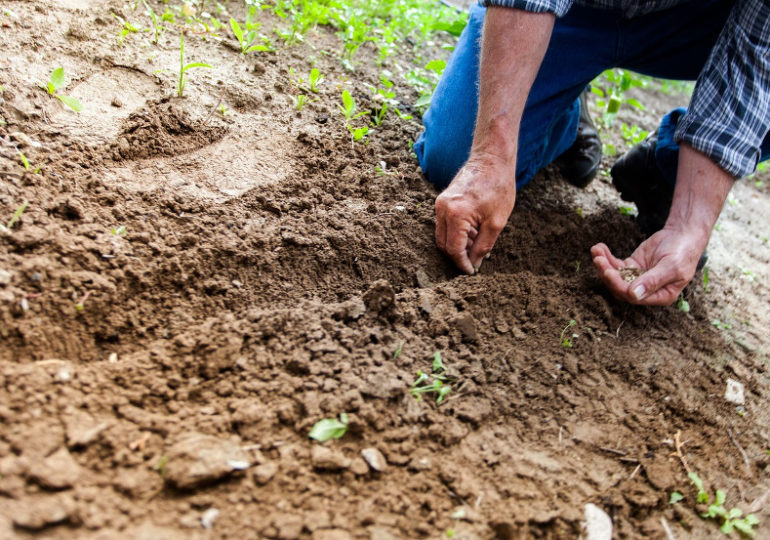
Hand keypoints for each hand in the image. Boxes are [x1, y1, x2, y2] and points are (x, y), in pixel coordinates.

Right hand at [435, 155, 516, 273]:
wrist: (492, 160)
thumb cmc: (498, 187)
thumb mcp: (496, 222)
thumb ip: (483, 246)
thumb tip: (474, 264)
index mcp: (456, 215)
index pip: (453, 249)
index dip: (462, 264)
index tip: (471, 272)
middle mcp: (442, 209)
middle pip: (443, 244)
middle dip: (458, 256)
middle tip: (475, 261)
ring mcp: (440, 204)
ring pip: (442, 235)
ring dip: (457, 244)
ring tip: (477, 243)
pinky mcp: (442, 200)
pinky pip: (444, 224)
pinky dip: (456, 233)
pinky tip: (473, 232)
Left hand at [591, 226, 707, 305]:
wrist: (683, 234)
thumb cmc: (682, 252)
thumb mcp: (671, 267)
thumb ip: (653, 281)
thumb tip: (634, 295)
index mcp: (660, 296)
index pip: (634, 297)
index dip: (619, 286)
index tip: (609, 272)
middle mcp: (646, 290)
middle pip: (620, 288)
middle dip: (607, 274)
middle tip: (598, 260)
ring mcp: (637, 278)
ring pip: (615, 276)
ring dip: (603, 265)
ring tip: (596, 251)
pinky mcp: (632, 266)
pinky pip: (615, 265)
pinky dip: (606, 257)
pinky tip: (599, 247)